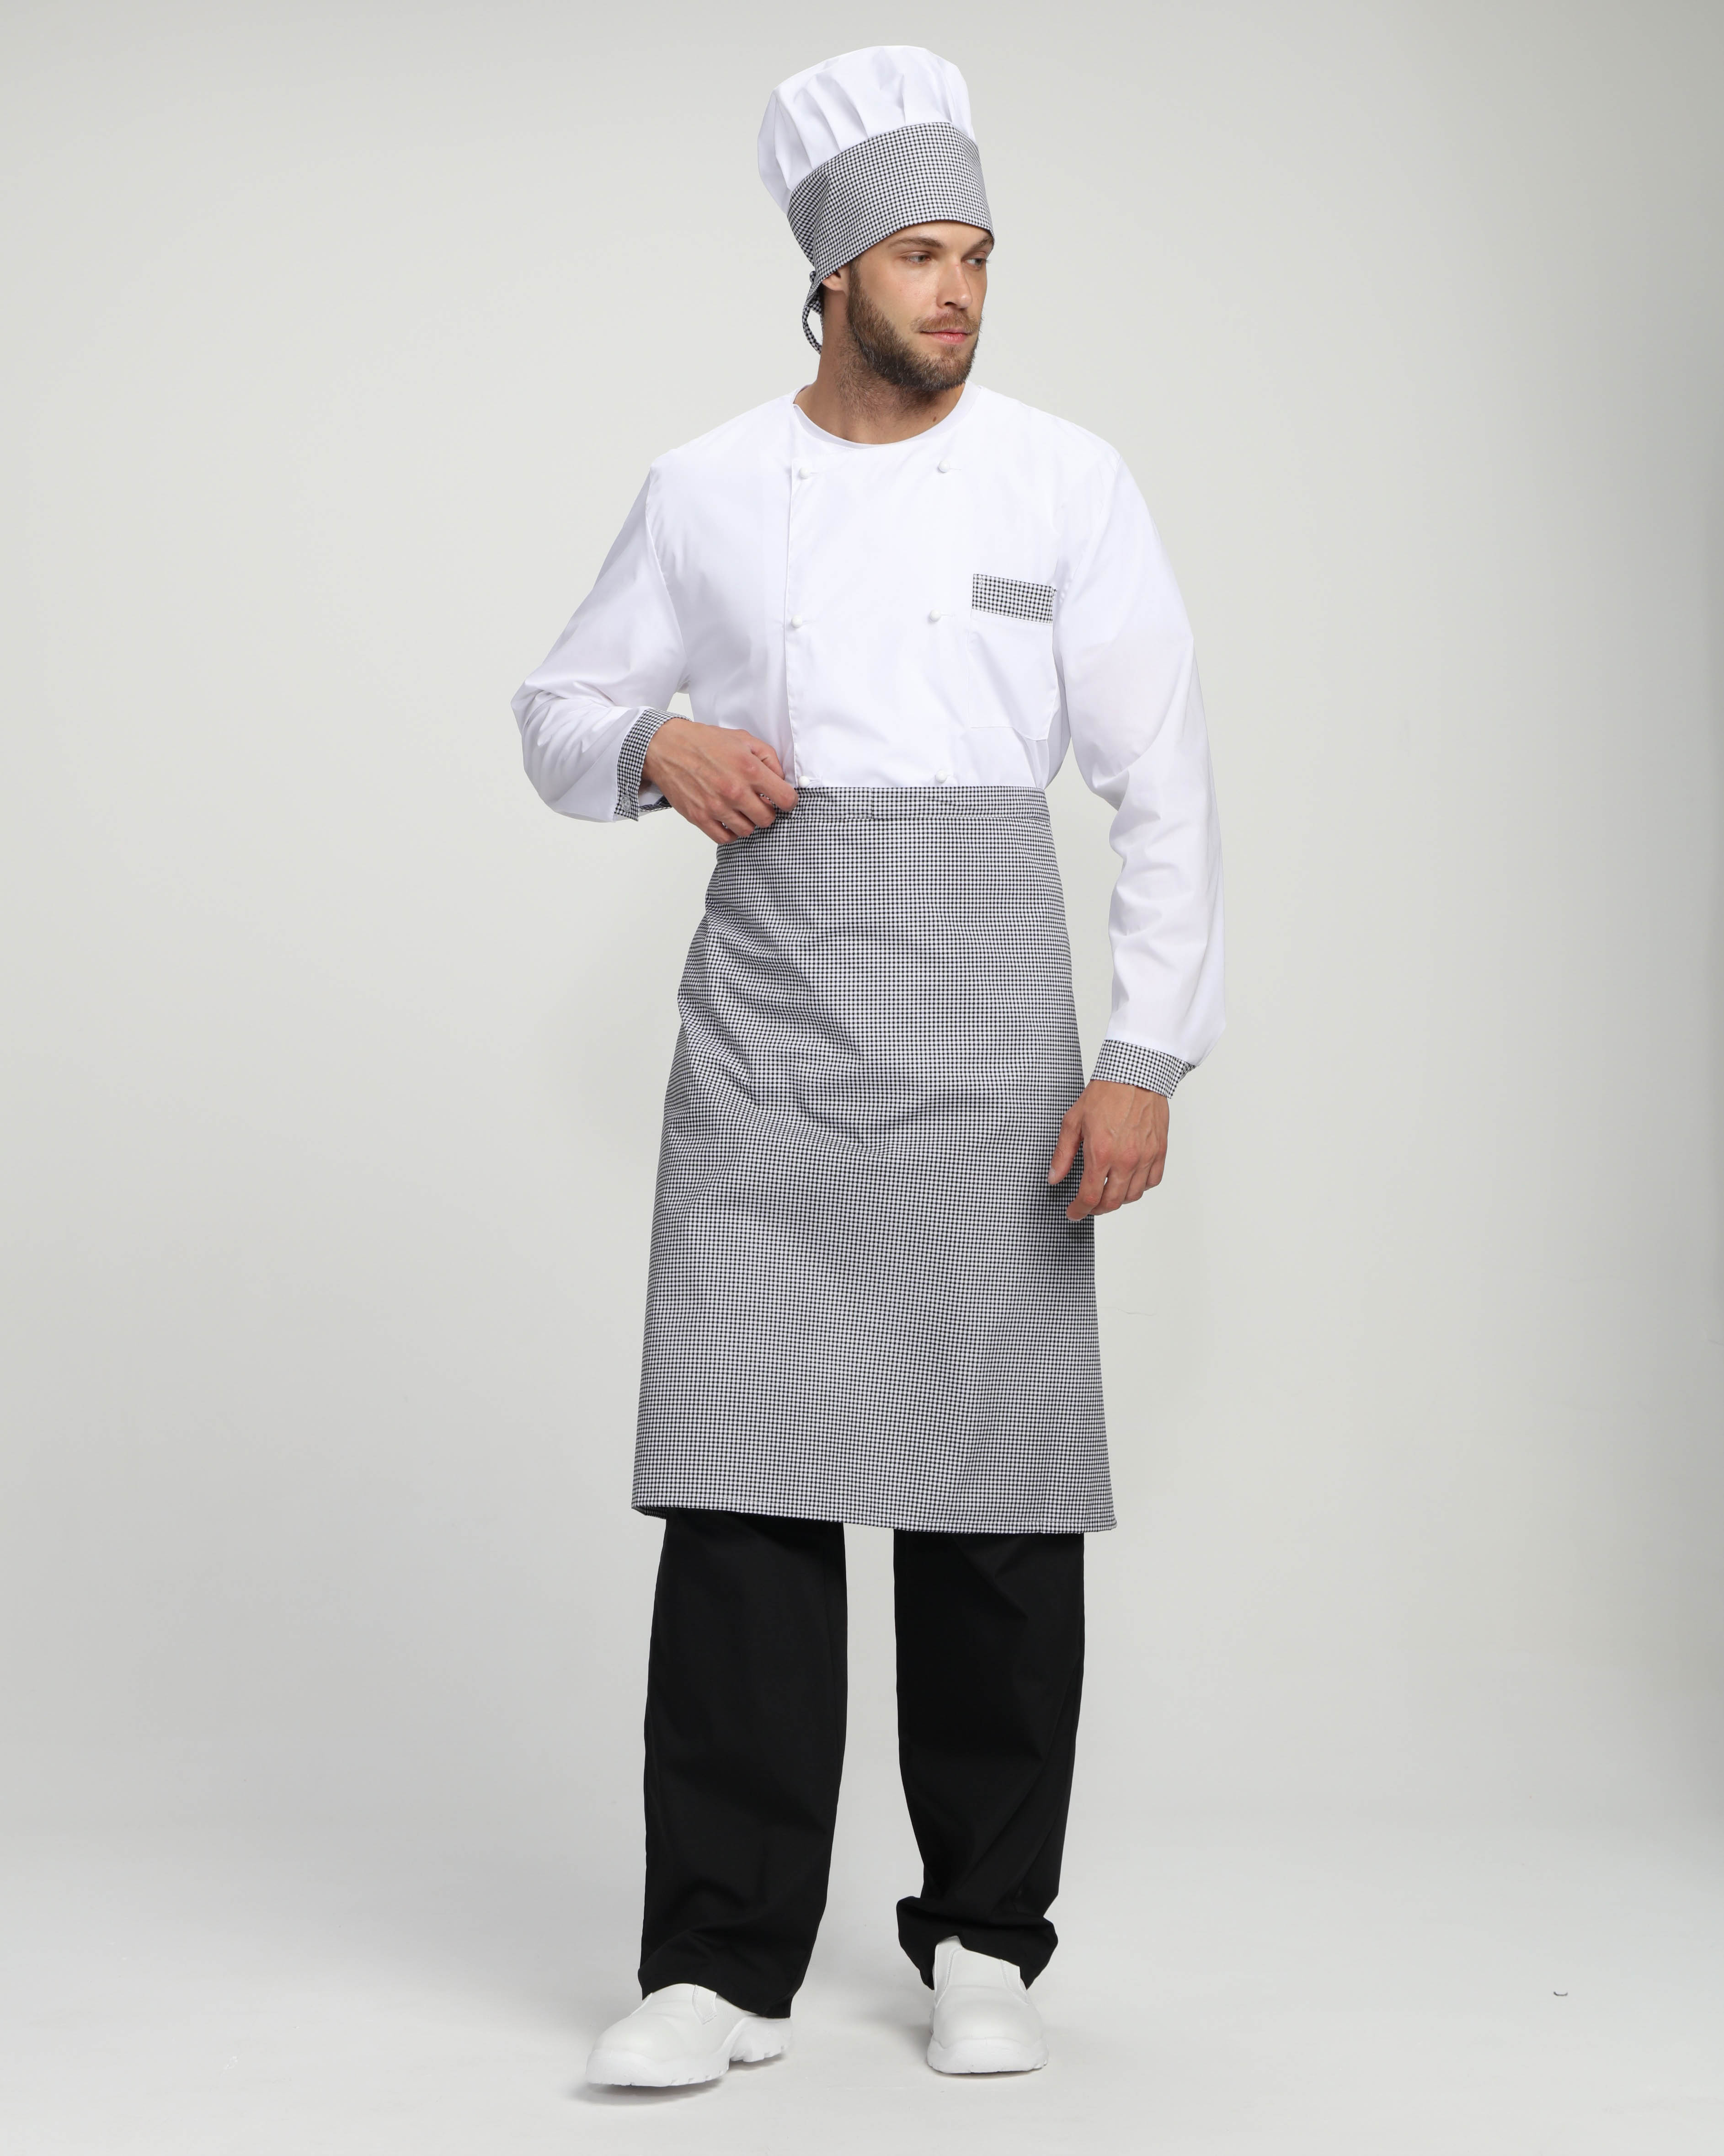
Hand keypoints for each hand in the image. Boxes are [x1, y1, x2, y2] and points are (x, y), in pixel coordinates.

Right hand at [641, 716, 797, 842]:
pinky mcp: (700, 817)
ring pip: (747, 831)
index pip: (786, 799)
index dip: (788, 801)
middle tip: (759, 803)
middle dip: (767, 811)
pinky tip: (728, 819)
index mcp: (749, 769)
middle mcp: (734, 791)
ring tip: (741, 809)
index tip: (783, 799)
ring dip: (748, 822)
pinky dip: (730, 832)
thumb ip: (768, 758)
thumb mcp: (743, 739)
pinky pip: (725, 838)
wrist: (667, 747)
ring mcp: (716, 807)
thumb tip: (780, 779)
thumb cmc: (704, 742)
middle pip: (768, 819)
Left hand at [1048, 1080, 1169, 1221]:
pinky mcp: (1160, 1151)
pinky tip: (1129, 1180)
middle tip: (1088, 1205)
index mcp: (1101, 1153)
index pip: (1089, 1196)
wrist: (1135, 1075)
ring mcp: (1146, 1157)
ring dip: (1117, 1200)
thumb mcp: (1073, 1121)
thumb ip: (1063, 1154)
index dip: (1078, 1211)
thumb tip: (1054, 1177)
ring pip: (1132, 1195)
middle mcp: (1126, 1159)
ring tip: (1107, 1192)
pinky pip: (1152, 1181)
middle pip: (1111, 1202)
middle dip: (1096, 1209)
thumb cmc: (1105, 1093)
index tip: (1073, 1213)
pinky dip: (1140, 1187)